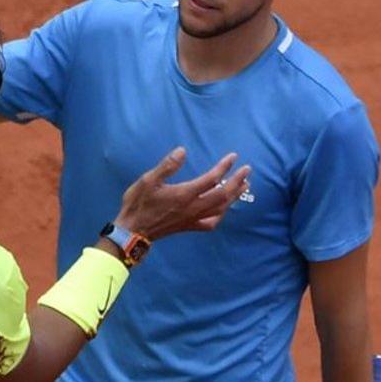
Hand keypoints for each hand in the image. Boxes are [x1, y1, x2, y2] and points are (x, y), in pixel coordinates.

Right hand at [115, 147, 250, 240]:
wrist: (133, 231)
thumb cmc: (139, 203)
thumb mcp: (148, 180)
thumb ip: (167, 166)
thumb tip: (183, 151)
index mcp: (185, 194)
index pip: (212, 179)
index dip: (224, 167)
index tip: (234, 157)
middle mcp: (193, 207)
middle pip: (222, 194)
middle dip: (237, 181)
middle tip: (247, 170)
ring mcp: (193, 218)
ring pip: (220, 208)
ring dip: (234, 196)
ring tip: (244, 185)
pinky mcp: (189, 226)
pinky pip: (211, 222)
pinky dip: (221, 214)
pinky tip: (224, 209)